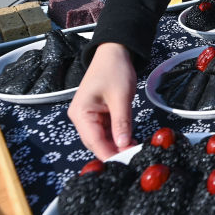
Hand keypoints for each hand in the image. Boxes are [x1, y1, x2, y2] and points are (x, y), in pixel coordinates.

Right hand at [68, 42, 137, 159]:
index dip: (109, 153)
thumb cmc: (114, 70)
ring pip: (102, 138)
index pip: (94, 140)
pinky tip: (129, 141)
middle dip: (114, 151)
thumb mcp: (121, 97)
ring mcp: (88, 117)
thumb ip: (122, 122)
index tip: (125, 162)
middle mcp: (81, 117)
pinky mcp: (97, 115)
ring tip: (134, 150)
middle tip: (133, 157)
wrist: (114, 52)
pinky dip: (117, 136)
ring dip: (116, 145)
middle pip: (96, 142)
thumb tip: (124, 146)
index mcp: (81, 113)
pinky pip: (106, 131)